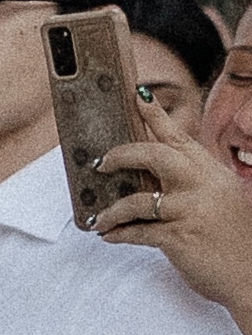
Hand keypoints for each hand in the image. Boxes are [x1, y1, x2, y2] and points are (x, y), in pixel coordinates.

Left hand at [82, 110, 251, 334]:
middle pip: (154, 155)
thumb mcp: (221, 199)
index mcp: (211, 172)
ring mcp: (191, 210)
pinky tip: (109, 237)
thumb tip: (152, 178)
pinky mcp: (180, 238)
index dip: (156, 115)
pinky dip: (118, 234)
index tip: (137, 96)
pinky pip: (138, 232)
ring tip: (99, 218)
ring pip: (137, 200)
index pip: (180, 137)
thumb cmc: (235, 238)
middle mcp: (202, 185)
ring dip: (111, 210)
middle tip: (101, 163)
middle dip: (122, 155)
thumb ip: (192, 184)